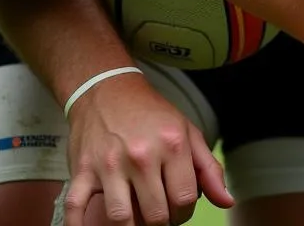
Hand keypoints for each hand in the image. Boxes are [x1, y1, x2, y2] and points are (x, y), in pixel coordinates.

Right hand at [63, 71, 232, 225]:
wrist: (108, 90)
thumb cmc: (151, 114)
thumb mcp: (187, 131)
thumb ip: (209, 168)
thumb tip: (227, 201)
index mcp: (172, 144)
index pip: (185, 199)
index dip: (184, 212)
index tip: (178, 209)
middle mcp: (142, 155)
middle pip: (156, 215)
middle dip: (161, 221)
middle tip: (158, 213)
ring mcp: (109, 164)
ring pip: (121, 219)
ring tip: (136, 217)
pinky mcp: (82, 170)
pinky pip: (76, 208)